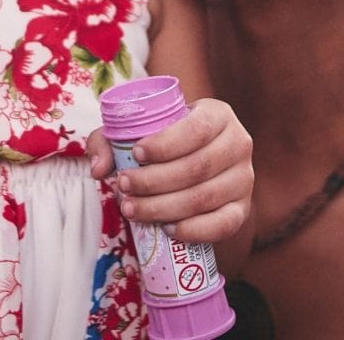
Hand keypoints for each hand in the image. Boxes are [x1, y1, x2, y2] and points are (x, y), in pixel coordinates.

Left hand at [88, 97, 252, 244]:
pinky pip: (222, 225)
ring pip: (205, 198)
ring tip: (132, 208)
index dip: (165, 144)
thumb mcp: (139, 129)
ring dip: (164, 207)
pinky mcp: (243, 209)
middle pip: (197, 167)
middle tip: (123, 186)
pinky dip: (193, 230)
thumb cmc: (164, 140)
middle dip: (154, 181)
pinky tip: (166, 229)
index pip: (196, 130)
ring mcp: (244, 179)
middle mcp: (239, 144)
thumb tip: (99, 169)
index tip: (136, 153)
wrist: (193, 158)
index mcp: (218, 114)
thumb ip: (110, 141)